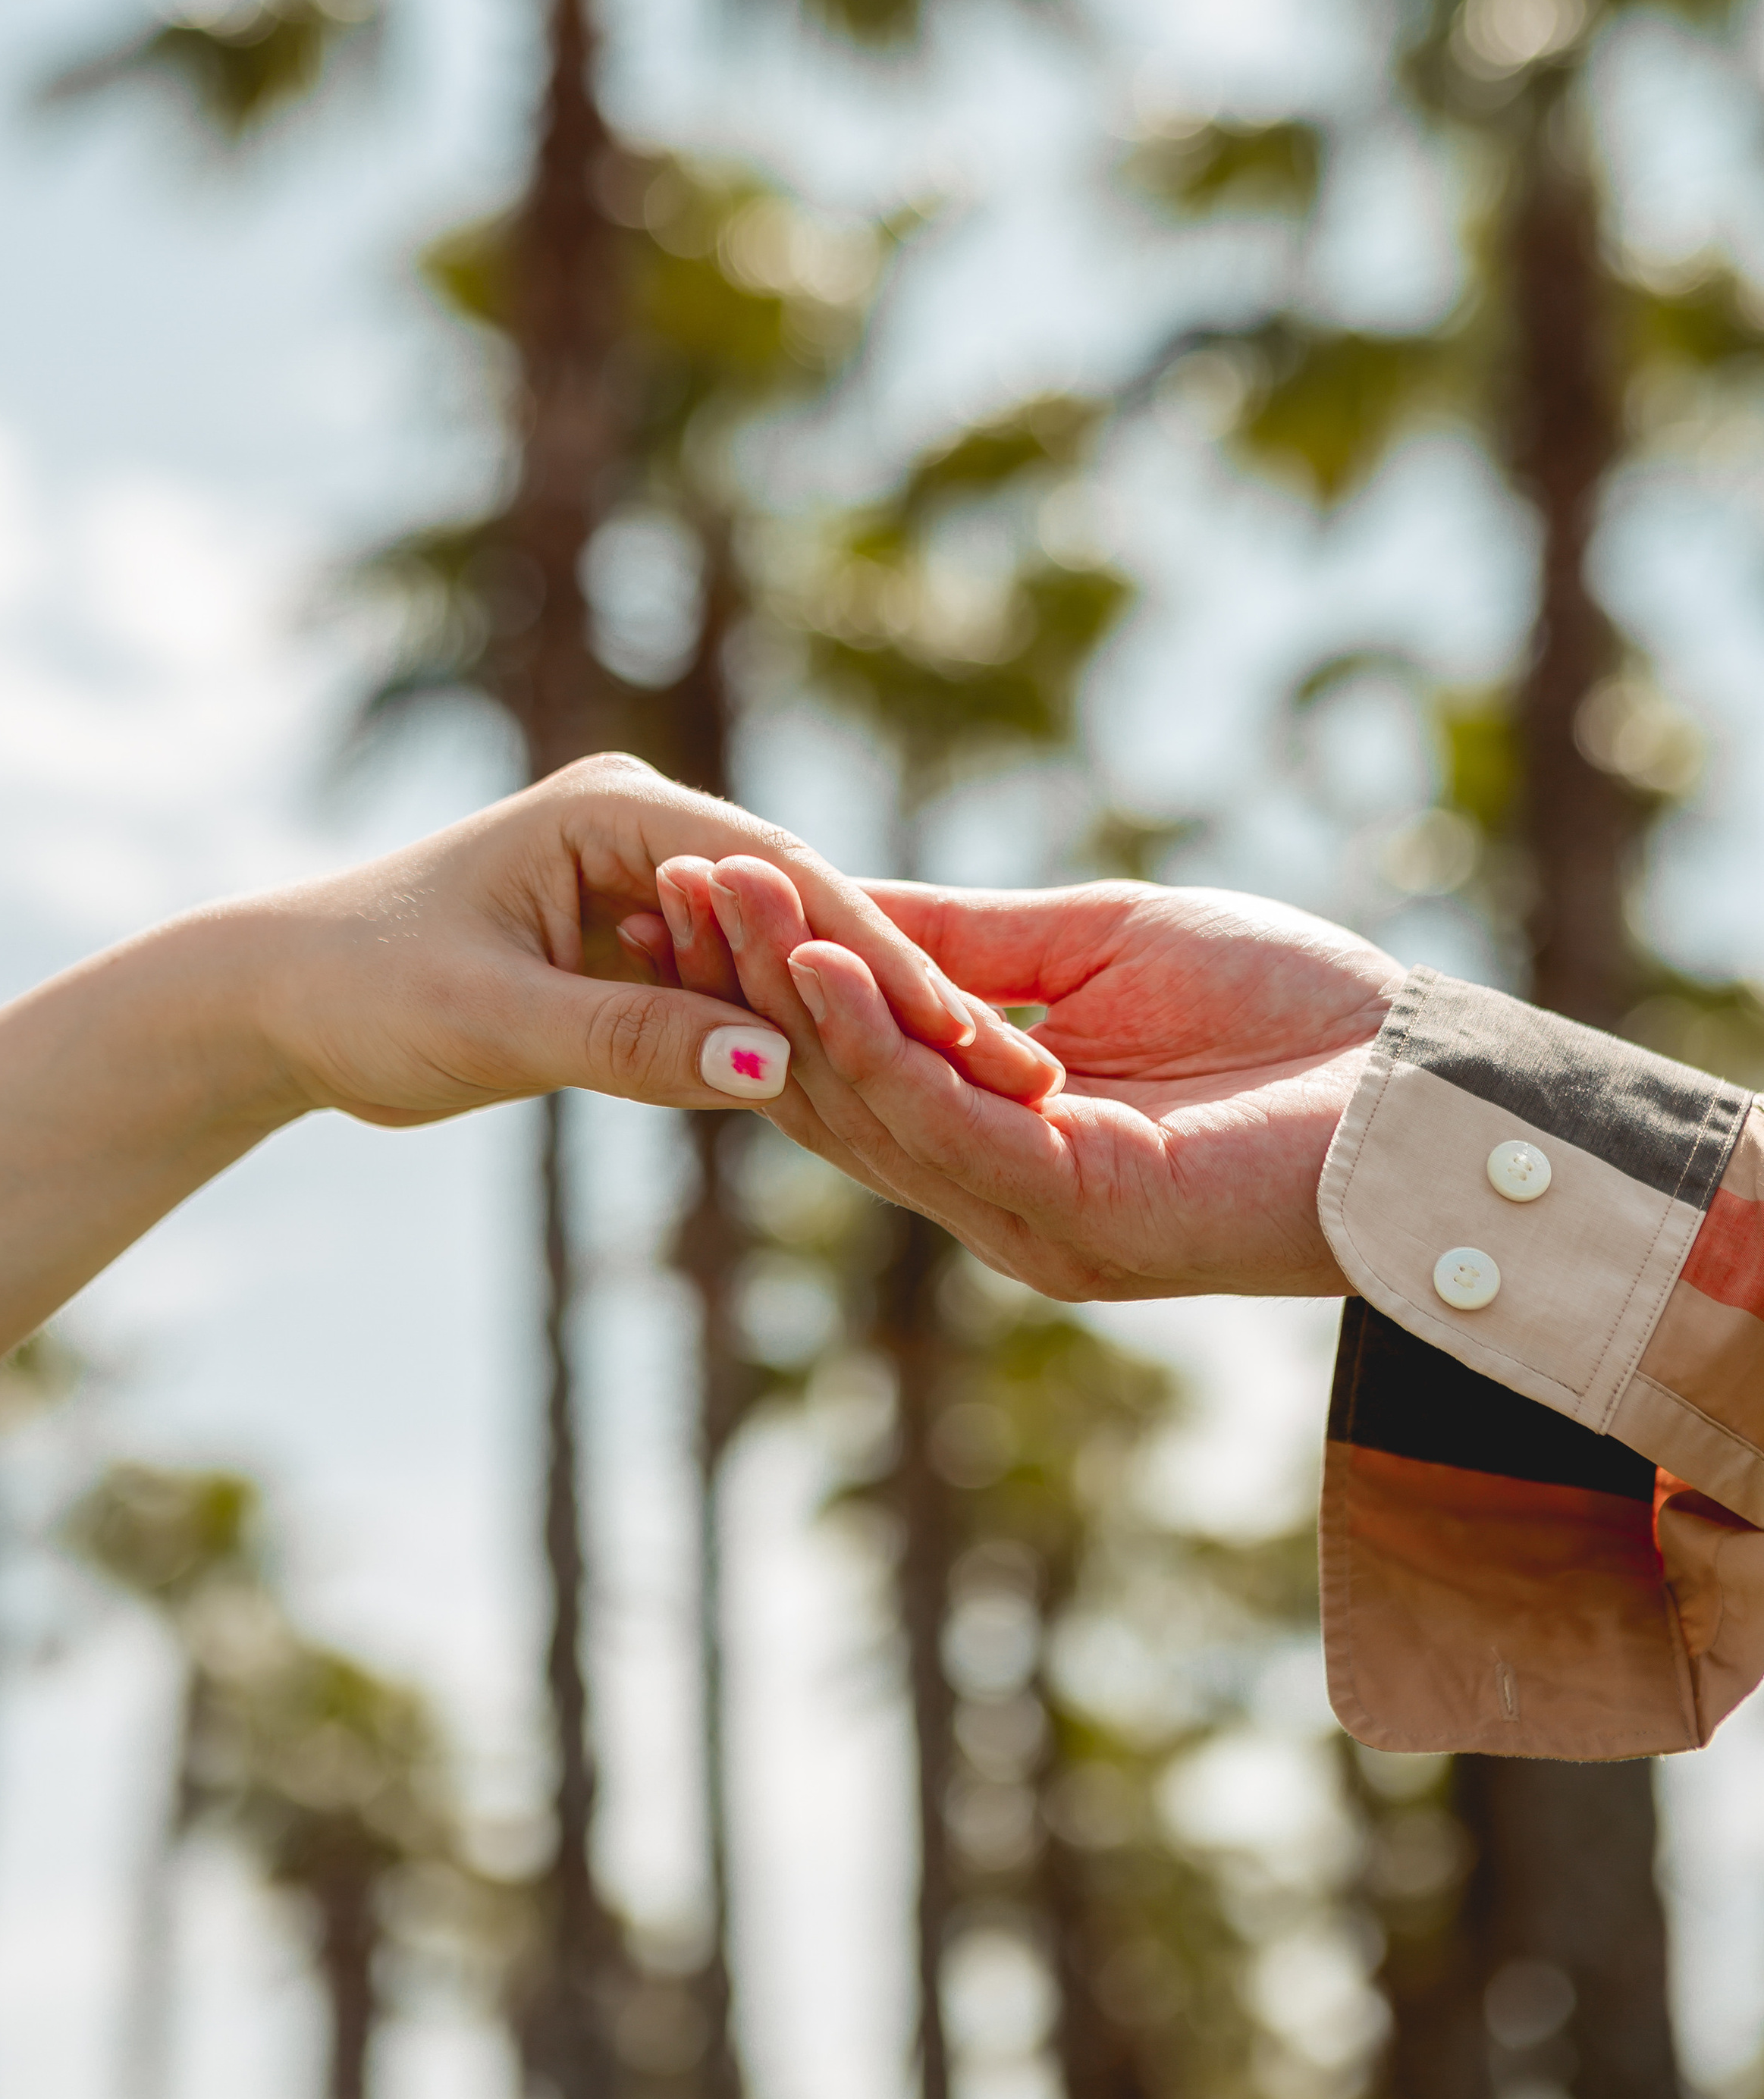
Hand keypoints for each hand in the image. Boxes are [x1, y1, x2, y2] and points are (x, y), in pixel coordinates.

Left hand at [259, 753, 1059, 1122]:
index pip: (786, 880)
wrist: (277, 1007)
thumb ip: (630, 1043)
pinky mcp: (640, 947)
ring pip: (789, 959)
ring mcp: (650, 888)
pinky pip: (745, 995)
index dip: (881, 959)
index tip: (969, 1032)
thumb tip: (772, 1072)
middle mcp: (647, 833)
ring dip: (875, 1023)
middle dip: (908, 992)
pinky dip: (811, 1041)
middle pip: (809, 913)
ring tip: (989, 1090)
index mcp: (618, 814)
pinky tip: (895, 1096)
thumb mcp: (494, 1024)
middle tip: (1022, 1067)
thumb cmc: (361, 994)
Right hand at [653, 858, 1404, 1298]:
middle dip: (751, 980)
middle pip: (834, 1083)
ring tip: (727, 893)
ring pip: (870, 1105)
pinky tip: (826, 964)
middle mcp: (992, 1182)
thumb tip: (833, 903)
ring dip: (792, 995)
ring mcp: (1027, 1212)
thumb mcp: (1095, 943)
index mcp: (996, 1123)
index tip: (697, 880)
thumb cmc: (1290, 1011)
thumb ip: (966, 942)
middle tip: (675, 885)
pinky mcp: (1077, 1218)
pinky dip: (876, 1044)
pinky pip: (947, 1126)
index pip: (849, 1048)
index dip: (768, 971)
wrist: (1423, 1084)